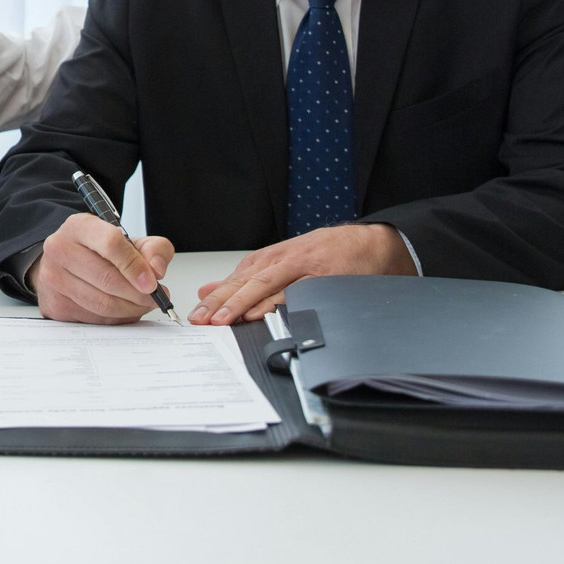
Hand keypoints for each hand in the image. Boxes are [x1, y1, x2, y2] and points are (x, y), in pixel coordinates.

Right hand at [30, 212, 175, 323]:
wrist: (64, 261)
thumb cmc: (97, 250)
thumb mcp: (129, 239)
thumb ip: (153, 248)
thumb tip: (156, 270)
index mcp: (79, 226)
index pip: (111, 244)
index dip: (135, 266)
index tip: (152, 282)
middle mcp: (60, 249)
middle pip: (106, 278)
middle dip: (137, 294)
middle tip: (154, 298)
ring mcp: (53, 278)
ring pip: (101, 303)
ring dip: (129, 309)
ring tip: (142, 304)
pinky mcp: (54, 304)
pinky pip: (93, 319)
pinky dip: (115, 318)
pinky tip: (123, 309)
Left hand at [188, 223, 415, 324]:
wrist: (369, 244)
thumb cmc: (325, 254)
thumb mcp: (281, 261)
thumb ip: (245, 278)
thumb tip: (208, 291)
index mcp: (270, 259)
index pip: (234, 280)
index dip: (213, 298)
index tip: (195, 315)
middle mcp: (282, 261)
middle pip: (245, 282)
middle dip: (220, 302)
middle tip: (201, 319)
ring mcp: (303, 269)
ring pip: (266, 285)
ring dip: (243, 303)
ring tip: (224, 320)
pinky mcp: (323, 279)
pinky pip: (297, 293)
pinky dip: (279, 302)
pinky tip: (264, 313)